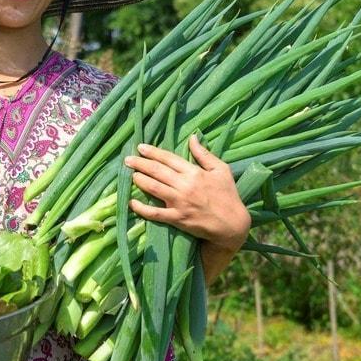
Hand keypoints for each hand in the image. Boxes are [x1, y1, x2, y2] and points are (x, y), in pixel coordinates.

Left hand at [124, 134, 251, 251]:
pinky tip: (132, 203)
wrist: (232, 223)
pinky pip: (155, 213)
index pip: (169, 159)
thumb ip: (204, 154)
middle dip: (140, 164)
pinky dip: (142, 208)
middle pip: (157, 171)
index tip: (140, 147)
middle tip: (127, 159)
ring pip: (154, 188)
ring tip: (131, 175)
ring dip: (140, 180)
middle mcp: (185, 186)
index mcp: (194, 172)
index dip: (153, 152)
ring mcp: (180, 203)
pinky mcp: (177, 219)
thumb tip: (193, 137)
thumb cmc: (227, 194)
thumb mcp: (221, 169)